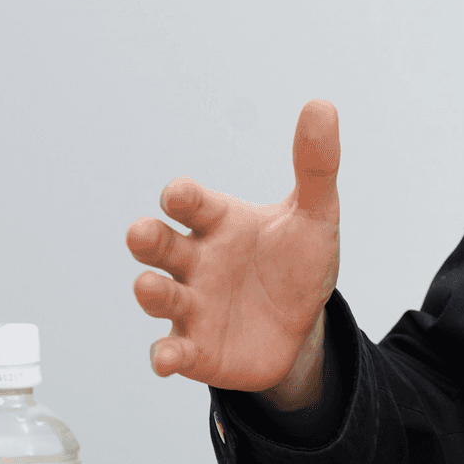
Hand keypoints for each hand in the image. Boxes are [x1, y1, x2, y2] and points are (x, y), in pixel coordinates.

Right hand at [127, 99, 340, 406]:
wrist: (304, 327)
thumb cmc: (297, 263)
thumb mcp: (316, 215)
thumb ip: (316, 165)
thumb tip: (322, 104)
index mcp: (219, 222)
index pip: (192, 203)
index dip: (182, 197)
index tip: (180, 195)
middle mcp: (196, 260)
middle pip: (160, 244)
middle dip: (147, 238)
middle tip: (141, 233)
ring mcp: (191, 304)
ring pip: (159, 294)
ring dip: (149, 291)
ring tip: (149, 286)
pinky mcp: (196, 348)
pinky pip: (172, 351)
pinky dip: (165, 356)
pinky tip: (166, 360)